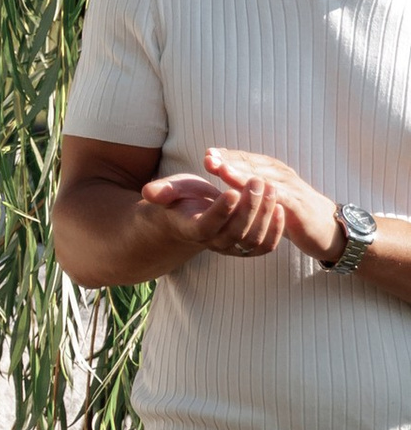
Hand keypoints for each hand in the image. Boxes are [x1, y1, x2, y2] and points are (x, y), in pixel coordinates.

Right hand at [134, 160, 326, 265]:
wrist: (192, 217)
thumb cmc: (181, 200)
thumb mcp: (170, 190)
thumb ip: (162, 191)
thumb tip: (148, 192)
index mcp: (192, 229)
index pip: (207, 225)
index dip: (222, 211)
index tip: (233, 191)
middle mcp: (213, 242)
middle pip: (235, 231)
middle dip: (250, 206)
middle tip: (258, 181)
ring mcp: (232, 248)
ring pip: (252, 239)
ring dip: (265, 214)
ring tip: (270, 188)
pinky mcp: (247, 248)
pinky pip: (265, 246)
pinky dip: (276, 230)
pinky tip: (281, 207)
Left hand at [201, 147, 343, 262]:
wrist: (327, 228)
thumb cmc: (292, 211)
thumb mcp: (268, 195)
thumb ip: (249, 184)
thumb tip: (224, 171)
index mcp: (272, 171)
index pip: (247, 160)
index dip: (228, 156)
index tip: (208, 154)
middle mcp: (281, 175)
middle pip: (252, 164)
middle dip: (230, 160)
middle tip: (209, 157)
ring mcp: (290, 188)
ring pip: (263, 177)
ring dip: (242, 173)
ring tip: (222, 169)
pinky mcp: (298, 204)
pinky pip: (279, 197)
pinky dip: (265, 192)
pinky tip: (250, 191)